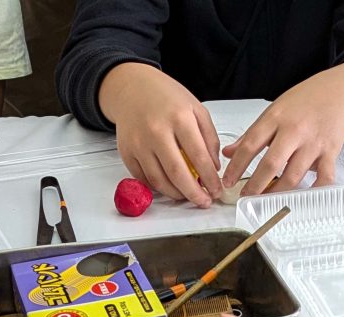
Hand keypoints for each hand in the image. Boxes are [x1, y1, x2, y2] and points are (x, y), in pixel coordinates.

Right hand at [98, 63, 222, 207]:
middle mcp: (157, 131)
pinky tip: (169, 186)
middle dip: (194, 194)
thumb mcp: (196, 108)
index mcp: (179, 118)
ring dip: (176, 194)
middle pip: (177, 173)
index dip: (210, 179)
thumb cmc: (165, 97)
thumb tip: (213, 167)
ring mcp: (139, 143)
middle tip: (203, 201)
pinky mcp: (127, 152)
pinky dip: (158, 187)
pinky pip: (144, 178)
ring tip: (187, 195)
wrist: (132, 88)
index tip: (216, 190)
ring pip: (159, 181)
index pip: (199, 157)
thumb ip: (209, 137)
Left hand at [222, 70, 343, 195]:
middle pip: (271, 164)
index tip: (228, 181)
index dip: (236, 166)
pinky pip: (323, 178)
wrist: (339, 91)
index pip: (250, 144)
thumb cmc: (305, 101)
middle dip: (255, 185)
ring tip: (267, 199)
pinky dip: (314, 191)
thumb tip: (228, 153)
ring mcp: (313, 142)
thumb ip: (251, 134)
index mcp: (276, 118)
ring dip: (278, 192)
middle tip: (246, 196)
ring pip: (294, 175)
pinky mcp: (330, 152)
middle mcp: (294, 130)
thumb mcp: (274, 110)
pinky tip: (303, 197)